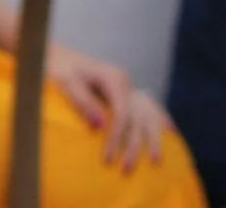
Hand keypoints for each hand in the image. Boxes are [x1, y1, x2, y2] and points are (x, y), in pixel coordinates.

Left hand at [44, 43, 168, 170]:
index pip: (122, 113)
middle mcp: (125, 82)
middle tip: (128, 169)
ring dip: (152, 137)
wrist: (56, 56)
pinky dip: (158, 119)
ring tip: (158, 159)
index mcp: (114, 78)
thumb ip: (83, 103)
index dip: (116, 137)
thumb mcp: (67, 83)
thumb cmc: (58, 69)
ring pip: (147, 113)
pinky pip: (147, 106)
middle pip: (138, 117)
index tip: (107, 159)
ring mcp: (127, 86)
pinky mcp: (123, 91)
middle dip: (135, 145)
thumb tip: (100, 126)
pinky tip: (169, 130)